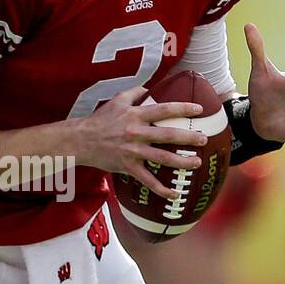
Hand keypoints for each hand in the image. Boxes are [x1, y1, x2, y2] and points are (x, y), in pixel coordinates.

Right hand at [75, 87, 205, 199]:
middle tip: (203, 139)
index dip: (183, 108)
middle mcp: (137, 132)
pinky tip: (175, 195)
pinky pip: (148, 180)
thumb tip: (152, 88)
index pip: (164, 109)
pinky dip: (162, 189)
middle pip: (168, 135)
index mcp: (136, 115)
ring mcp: (133, 151)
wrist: (81, 140)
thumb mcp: (117, 99)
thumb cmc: (100, 119)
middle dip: (188, 137)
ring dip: (182, 162)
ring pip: (162, 158)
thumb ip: (136, 92)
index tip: (199, 110)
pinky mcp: (128, 167)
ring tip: (196, 163)